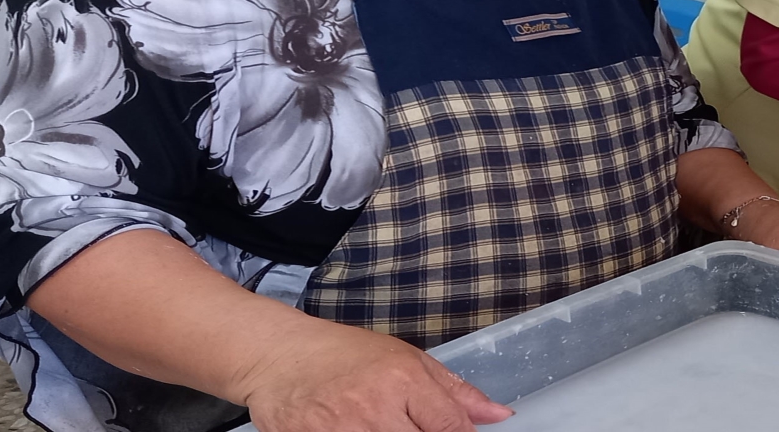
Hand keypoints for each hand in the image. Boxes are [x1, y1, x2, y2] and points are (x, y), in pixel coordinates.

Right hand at [234, 320, 511, 431]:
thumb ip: (454, 391)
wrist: (278, 358)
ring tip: (383, 426)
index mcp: (403, 379)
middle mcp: (375, 408)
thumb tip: (499, 415)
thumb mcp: (406, 359)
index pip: (451, 427)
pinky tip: (360, 431)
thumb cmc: (343, 355)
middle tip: (410, 426)